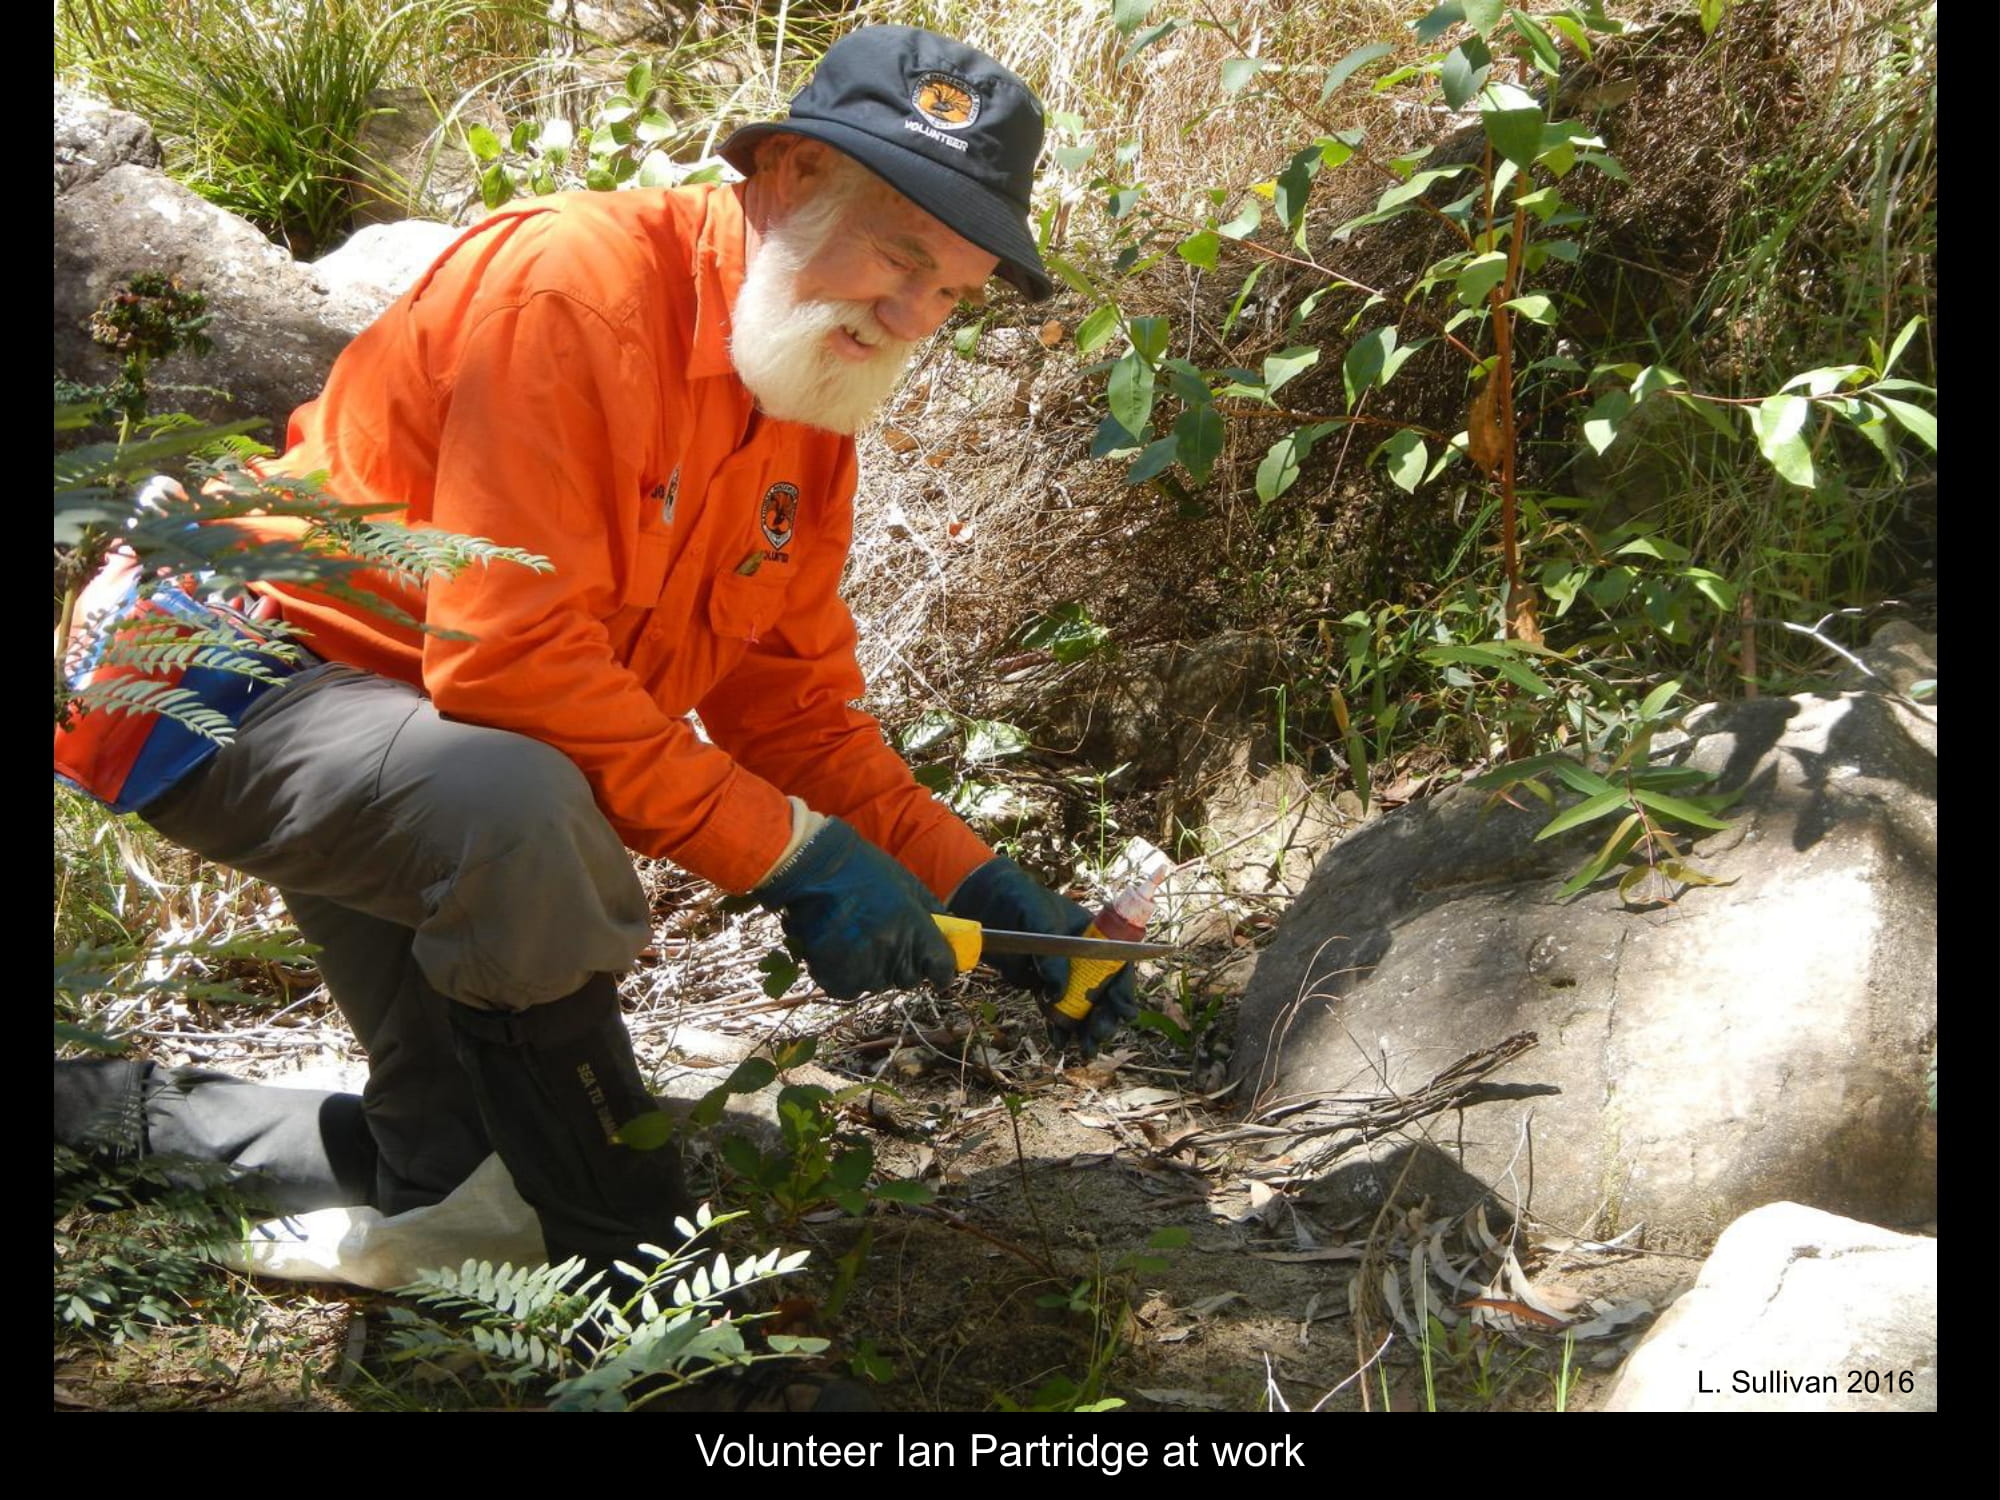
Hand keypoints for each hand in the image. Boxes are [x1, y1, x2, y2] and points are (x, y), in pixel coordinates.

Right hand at [756, 818, 956, 999]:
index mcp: (916, 930)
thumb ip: (933, 914)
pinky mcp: (834, 977)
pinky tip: (840, 950)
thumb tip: (951, 934)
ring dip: (874, 969)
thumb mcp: (909, 885)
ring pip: (878, 984)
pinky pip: (850, 989)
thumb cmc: (864, 869)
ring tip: (858, 938)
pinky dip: (847, 976)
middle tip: (888, 941)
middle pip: (909, 979)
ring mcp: (863, 968)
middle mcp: (893, 954)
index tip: (939, 972)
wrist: (814, 867)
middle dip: (905, 965)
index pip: (942, 969)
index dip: (942, 971)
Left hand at [947, 858, 1139, 1056]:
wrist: (987, 903)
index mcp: (1094, 937)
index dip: (1124, 990)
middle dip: (1105, 1017)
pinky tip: (1060, 1042)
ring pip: (1081, 1007)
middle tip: (1098, 1034)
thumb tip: (1057, 994)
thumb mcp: (1041, 919)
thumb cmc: (1021, 900)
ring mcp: (1063, 974)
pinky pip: (1055, 1011)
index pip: (1118, 966)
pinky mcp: (1041, 986)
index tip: (1123, 1011)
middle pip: (1103, 993)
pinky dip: (1059, 1028)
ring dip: (1085, 1029)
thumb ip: (1052, 955)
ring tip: (1086, 1049)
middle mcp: (1083, 958)